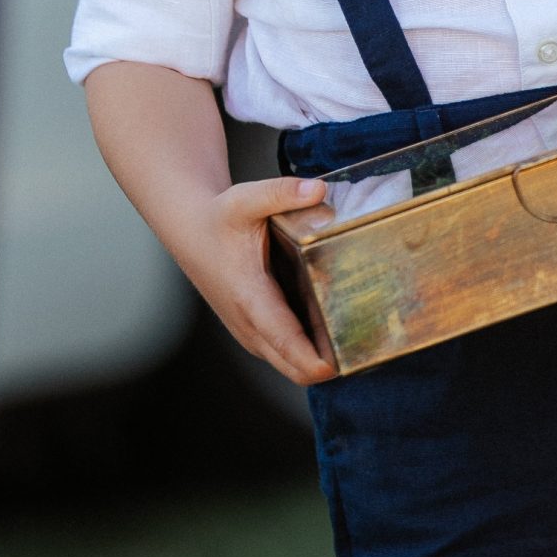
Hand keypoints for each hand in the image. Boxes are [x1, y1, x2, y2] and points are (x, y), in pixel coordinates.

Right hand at [164, 173, 336, 386]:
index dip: (310, 359)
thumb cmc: (219, 218)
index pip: (283, 340)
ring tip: (357, 338)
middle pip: (292, 367)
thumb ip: (282, 193)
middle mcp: (249, 324)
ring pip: (290, 365)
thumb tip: (318, 189)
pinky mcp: (255, 332)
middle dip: (326, 364)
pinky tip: (333, 329)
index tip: (336, 366)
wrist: (191, 232)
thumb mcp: (246, 198)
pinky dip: (307, 352)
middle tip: (365, 346)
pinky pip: (285, 354)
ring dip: (318, 360)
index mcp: (249, 296)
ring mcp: (251, 333)